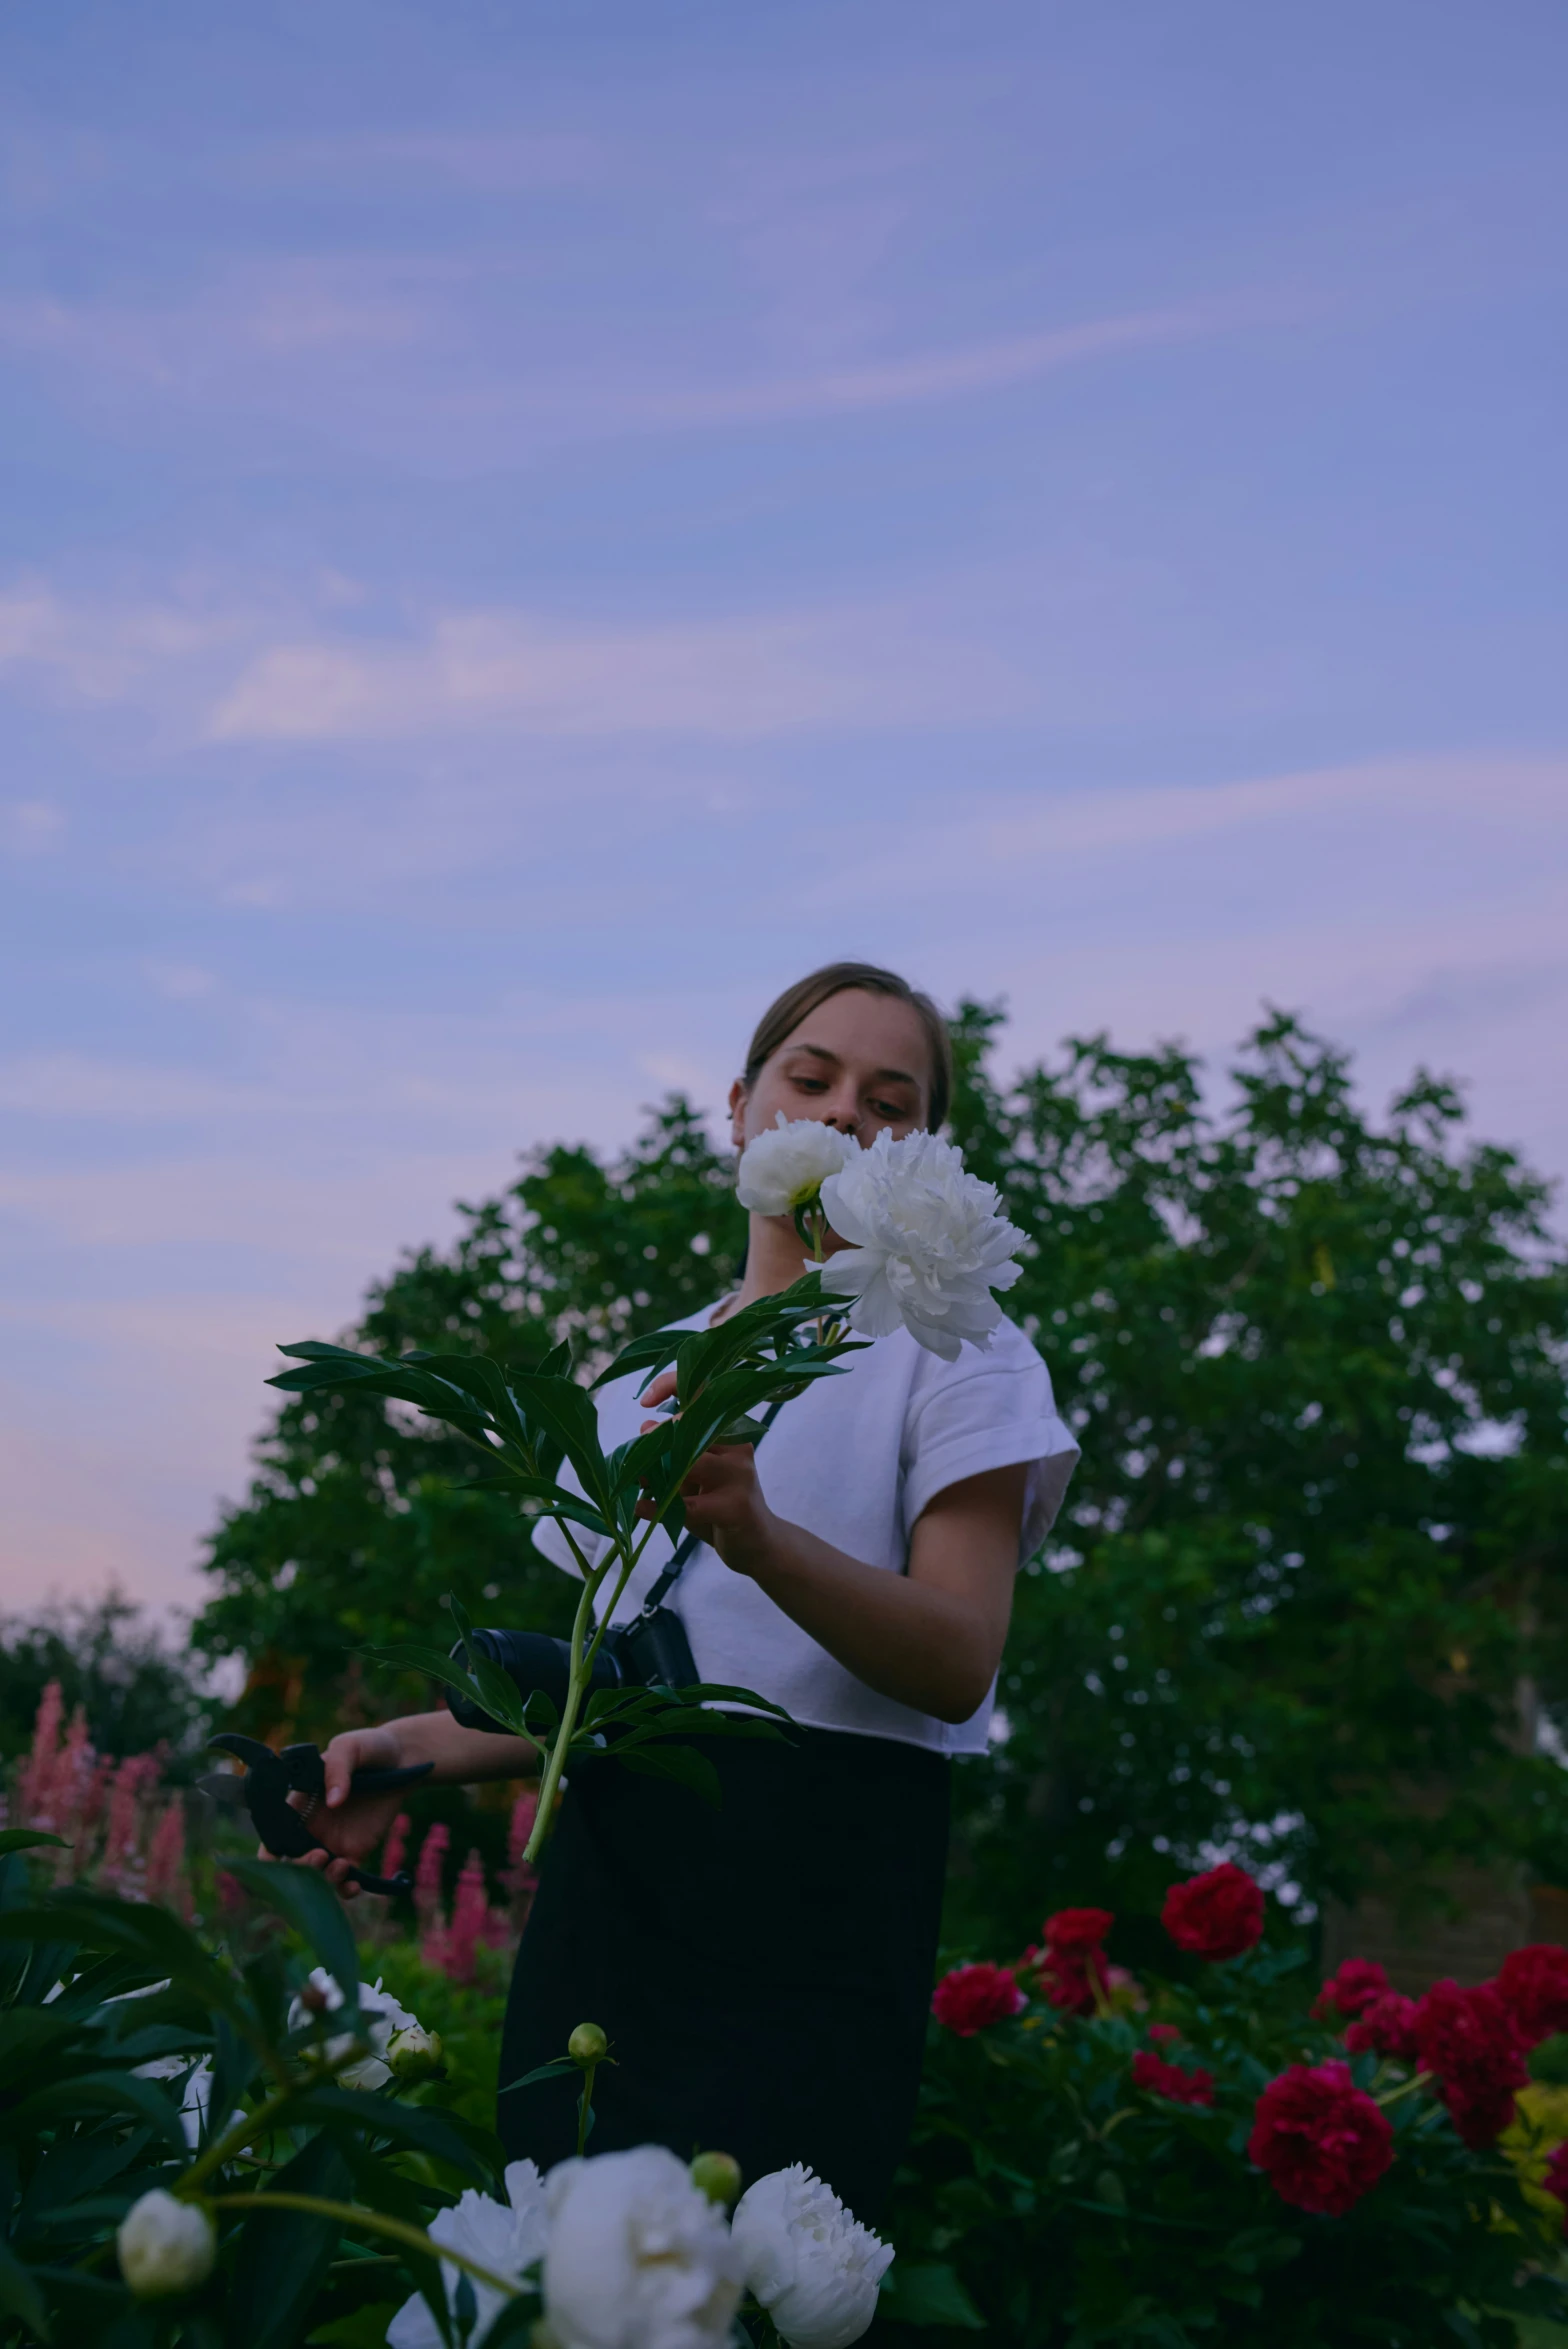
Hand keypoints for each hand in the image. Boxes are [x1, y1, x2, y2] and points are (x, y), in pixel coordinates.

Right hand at [273, 1725, 408, 1903]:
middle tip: (320, 1856)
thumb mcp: (350, 1747)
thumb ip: (337, 1768)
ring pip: (317, 1876)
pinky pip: (345, 1879)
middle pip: (292, 1861)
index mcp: (299, 1804)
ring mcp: (333, 1841)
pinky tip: (354, 1885)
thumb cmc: (369, 1748)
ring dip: (324, 1881)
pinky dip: (346, 1889)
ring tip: (342, 1866)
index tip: (276, 1860)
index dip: (269, 1852)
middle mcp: (311, 1828)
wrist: (403, 1759)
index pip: (273, 1833)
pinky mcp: (356, 1851)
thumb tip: (334, 1801)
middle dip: (300, 1868)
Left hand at [636, 1370, 776, 1577]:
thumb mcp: (693, 1477)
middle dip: (654, 1441)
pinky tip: (641, 1509)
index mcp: (730, 1430)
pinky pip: (687, 1506)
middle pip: (689, 1425)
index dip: (671, 1385)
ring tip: (639, 1483)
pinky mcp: (736, 1508)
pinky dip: (657, 1508)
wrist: (758, 1545)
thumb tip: (642, 1430)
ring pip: (688, 1462)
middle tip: (636, 1461)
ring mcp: (740, 1476)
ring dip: (656, 1474)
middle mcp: (738, 1446)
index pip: (703, 1391)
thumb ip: (671, 1455)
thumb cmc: (721, 1504)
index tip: (645, 1401)